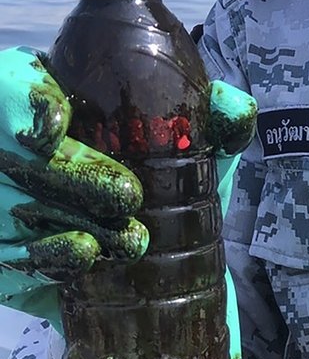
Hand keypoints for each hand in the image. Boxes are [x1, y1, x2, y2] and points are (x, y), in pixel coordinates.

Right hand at [0, 48, 256, 358]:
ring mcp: (4, 201)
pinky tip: (85, 257)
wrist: (153, 274)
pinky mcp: (4, 253)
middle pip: (17, 153)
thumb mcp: (186, 155)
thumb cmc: (161, 192)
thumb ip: (210, 125)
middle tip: (128, 195)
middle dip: (73, 174)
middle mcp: (13, 149)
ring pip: (13, 206)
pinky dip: (49, 255)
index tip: (55, 122)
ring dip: (66, 220)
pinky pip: (10, 255)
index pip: (13, 84)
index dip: (25, 98)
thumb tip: (236, 108)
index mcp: (47, 104)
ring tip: (130, 239)